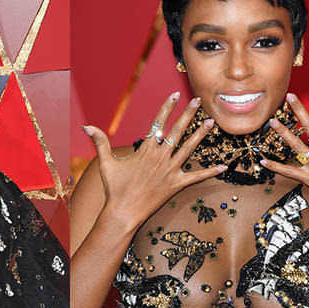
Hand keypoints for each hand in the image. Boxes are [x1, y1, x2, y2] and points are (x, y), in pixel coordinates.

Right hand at [83, 92, 225, 230]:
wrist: (123, 213)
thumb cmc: (114, 188)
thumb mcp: (106, 163)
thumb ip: (100, 142)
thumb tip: (86, 125)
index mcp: (145, 150)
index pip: (158, 123)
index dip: (166, 108)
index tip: (174, 95)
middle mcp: (160, 157)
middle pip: (177, 131)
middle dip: (188, 114)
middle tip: (198, 101)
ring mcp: (170, 171)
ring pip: (189, 148)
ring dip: (201, 134)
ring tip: (212, 122)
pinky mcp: (176, 185)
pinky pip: (196, 177)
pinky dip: (209, 171)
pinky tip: (222, 165)